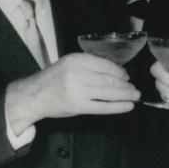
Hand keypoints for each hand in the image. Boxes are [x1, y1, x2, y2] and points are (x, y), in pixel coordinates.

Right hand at [6, 53, 139, 132]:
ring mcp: (77, 91)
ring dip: (125, 95)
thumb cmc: (54, 80)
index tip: (126, 76)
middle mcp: (77, 74)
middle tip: (134, 88)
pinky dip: (117, 107)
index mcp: (76, 60)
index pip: (105, 65)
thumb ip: (90, 66)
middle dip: (125, 85)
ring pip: (108, 93)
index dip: (120, 72)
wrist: (34, 96)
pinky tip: (128, 106)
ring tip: (135, 96)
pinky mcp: (77, 106)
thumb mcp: (69, 65)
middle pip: (108, 79)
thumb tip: (118, 73)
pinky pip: (102, 107)